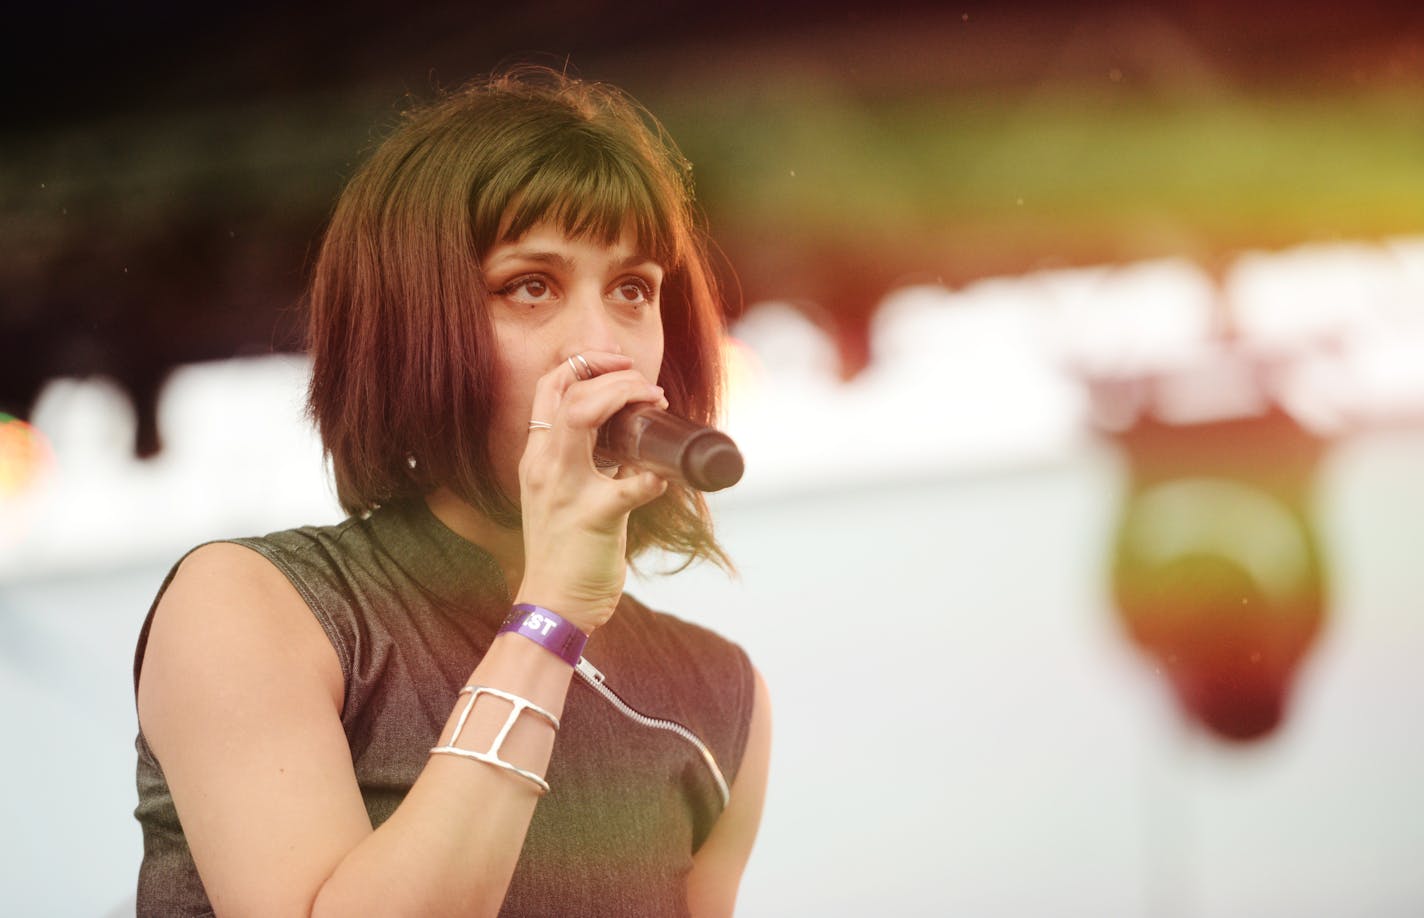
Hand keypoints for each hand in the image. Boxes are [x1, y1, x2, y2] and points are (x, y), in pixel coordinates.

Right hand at [514, 351, 669, 631]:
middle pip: (567, 392)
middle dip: (611, 374)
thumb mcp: (563, 497)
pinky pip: (629, 485)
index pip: (549, 388)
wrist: (552, 605)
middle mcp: (544, 466)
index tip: (618, 363)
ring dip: (624, 397)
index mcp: (538, 458)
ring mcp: (565, 489)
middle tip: (647, 385)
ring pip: (582, 416)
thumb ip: (588, 469)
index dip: (583, 363)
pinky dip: (653, 477)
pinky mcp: (594, 518)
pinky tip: (664, 479)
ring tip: (655, 402)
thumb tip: (636, 450)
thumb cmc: (564, 552)